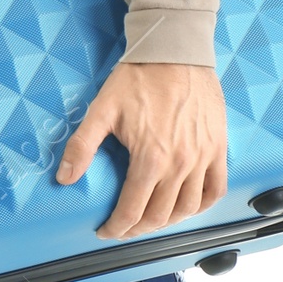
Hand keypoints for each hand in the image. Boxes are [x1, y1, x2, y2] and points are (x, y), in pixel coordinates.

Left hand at [55, 61, 227, 238]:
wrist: (175, 50)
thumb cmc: (138, 77)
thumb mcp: (102, 110)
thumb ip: (82, 146)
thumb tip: (64, 178)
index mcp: (150, 159)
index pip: (132, 211)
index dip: (116, 228)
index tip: (106, 231)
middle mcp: (180, 164)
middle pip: (159, 216)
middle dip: (137, 229)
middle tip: (124, 228)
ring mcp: (202, 157)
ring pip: (188, 208)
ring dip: (168, 222)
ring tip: (151, 219)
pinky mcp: (218, 147)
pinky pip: (215, 189)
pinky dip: (202, 205)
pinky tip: (187, 206)